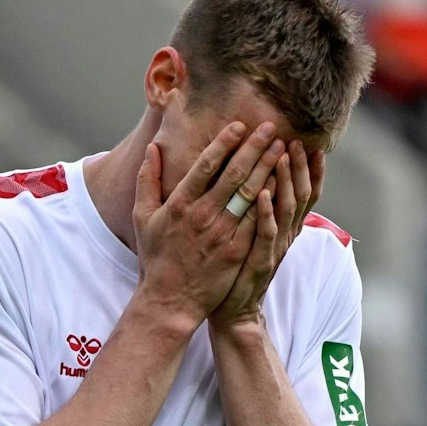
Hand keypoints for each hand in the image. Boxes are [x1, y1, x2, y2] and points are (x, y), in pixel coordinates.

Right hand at [132, 123, 289, 326]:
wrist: (170, 300)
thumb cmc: (156, 257)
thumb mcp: (143, 217)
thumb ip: (148, 180)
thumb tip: (154, 147)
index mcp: (180, 203)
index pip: (206, 165)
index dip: (225, 143)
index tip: (240, 125)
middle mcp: (202, 215)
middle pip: (234, 174)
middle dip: (255, 148)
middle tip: (272, 128)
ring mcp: (222, 234)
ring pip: (250, 195)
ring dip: (268, 169)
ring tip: (283, 149)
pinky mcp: (237, 252)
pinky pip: (257, 222)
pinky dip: (270, 202)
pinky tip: (283, 184)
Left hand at [209, 140, 324, 332]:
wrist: (233, 310)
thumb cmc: (237, 268)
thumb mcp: (255, 236)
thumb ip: (260, 209)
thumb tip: (261, 179)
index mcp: (284, 227)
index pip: (305, 193)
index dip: (311, 170)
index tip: (310, 144)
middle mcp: (285, 235)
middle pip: (301, 195)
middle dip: (300, 167)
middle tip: (296, 140)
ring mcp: (275, 248)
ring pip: (287, 210)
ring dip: (285, 181)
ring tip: (281, 156)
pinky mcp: (260, 262)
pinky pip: (266, 234)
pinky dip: (266, 213)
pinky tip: (262, 193)